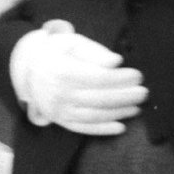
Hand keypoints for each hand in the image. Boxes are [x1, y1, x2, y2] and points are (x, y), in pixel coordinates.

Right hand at [10, 20, 146, 135]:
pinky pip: (83, 128)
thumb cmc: (56, 52)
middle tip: (144, 93)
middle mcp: (59, 94)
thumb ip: (94, 51)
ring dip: (118, 113)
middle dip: (125, 97)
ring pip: (93, 115)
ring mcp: (59, 110)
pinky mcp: (60, 120)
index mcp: (62, 71)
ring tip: (137, 108)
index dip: (120, 79)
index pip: (98, 78)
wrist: (29, 68)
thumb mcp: (72, 42)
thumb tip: (116, 62)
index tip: (138, 76)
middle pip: (99, 99)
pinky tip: (120, 127)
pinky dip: (103, 130)